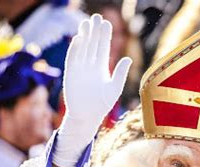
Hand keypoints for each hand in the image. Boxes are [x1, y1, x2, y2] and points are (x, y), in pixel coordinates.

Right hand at [54, 14, 131, 166]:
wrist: (87, 116)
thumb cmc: (102, 104)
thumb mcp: (114, 88)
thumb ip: (121, 73)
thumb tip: (128, 58)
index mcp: (102, 68)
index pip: (103, 48)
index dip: (105, 36)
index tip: (107, 23)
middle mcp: (90, 66)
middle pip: (93, 44)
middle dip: (95, 31)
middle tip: (97, 17)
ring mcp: (80, 68)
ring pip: (83, 48)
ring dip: (85, 36)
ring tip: (87, 23)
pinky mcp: (71, 74)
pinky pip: (73, 58)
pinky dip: (75, 49)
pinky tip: (79, 39)